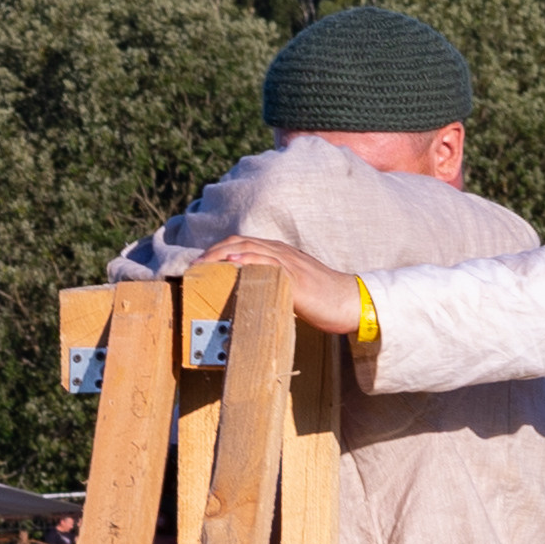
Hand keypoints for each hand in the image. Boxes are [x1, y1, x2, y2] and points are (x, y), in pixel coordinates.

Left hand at [195, 235, 361, 334]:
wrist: (351, 301)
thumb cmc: (323, 298)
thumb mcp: (291, 286)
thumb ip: (271, 283)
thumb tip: (247, 294)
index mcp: (280, 253)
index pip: (242, 242)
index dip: (218, 250)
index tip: (199, 264)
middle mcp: (281, 253)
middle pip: (239, 242)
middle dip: (212, 252)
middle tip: (193, 268)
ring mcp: (288, 263)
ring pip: (248, 249)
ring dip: (221, 257)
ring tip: (202, 268)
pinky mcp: (294, 279)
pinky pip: (267, 265)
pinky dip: (246, 262)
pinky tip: (231, 266)